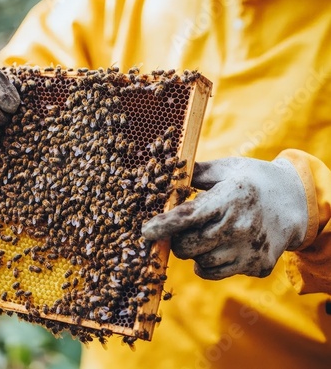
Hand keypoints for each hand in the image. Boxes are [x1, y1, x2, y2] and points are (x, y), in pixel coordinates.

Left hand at [141, 157, 307, 279]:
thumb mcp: (227, 168)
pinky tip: (215, 248)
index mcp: (230, 198)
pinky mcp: (257, 265)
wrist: (296, 203)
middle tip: (180, 231)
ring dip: (193, 252)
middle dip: (176, 240)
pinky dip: (206, 264)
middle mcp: (240, 226)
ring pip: (200, 262)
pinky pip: (216, 273)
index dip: (164, 225)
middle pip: (189, 245)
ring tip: (204, 235)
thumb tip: (164, 171)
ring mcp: (250, 249)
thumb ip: (195, 172)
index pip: (189, 216)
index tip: (145, 231)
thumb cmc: (253, 180)